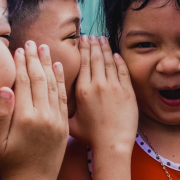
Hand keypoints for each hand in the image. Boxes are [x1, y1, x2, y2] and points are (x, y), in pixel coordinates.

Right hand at [0, 41, 68, 179]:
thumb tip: (4, 88)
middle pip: (39, 80)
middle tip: (32, 42)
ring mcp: (56, 121)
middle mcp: (43, 116)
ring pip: (53, 86)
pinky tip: (59, 68)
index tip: (19, 49)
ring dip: (49, 65)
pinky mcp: (64, 126)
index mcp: (24, 118)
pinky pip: (64, 98)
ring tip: (45, 49)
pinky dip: (61, 81)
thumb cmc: (8, 164)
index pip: (24, 82)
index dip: (21, 64)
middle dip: (35, 59)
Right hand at [68, 35, 137, 150]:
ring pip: (109, 61)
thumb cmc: (91, 138)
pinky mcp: (127, 92)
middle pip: (95, 58)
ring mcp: (114, 87)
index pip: (83, 63)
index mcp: (82, 91)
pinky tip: (115, 55)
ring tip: (102, 39)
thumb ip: (64, 110)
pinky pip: (123, 71)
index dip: (83, 49)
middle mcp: (98, 85)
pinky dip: (119, 61)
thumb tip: (52, 102)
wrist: (113, 144)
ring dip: (105, 48)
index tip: (82, 40)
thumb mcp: (71, 124)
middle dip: (93, 44)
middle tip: (91, 35)